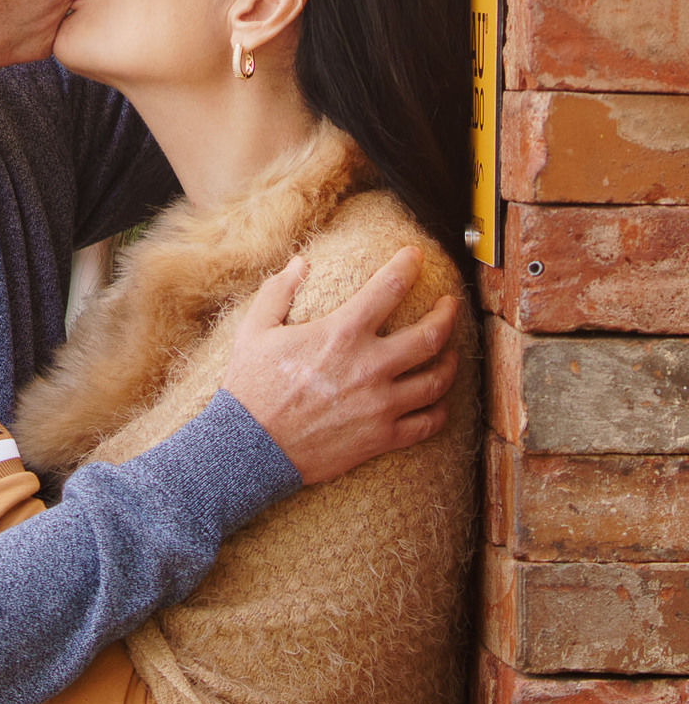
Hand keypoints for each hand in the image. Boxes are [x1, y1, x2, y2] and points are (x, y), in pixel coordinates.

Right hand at [221, 246, 459, 484]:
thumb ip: (279, 290)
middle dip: (446, 314)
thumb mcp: (256, 328)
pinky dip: (439, 412)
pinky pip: (426, 424)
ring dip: (450, 363)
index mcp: (342, 333)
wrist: (252, 447)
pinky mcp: (381, 437)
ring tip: (452, 353)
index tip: (415, 256)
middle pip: (430, 336)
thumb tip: (300, 262)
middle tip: (450, 304)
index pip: (389, 287)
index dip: (407, 265)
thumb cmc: (251, 385)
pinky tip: (439, 402)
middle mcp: (370, 366)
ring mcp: (380, 404)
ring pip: (436, 381)